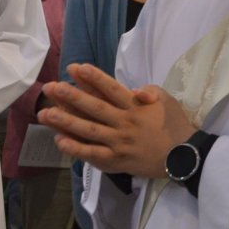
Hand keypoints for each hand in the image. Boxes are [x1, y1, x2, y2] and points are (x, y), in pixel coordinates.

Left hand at [38, 63, 195, 177]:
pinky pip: (92, 154)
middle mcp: (125, 123)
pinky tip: (59, 140)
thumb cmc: (173, 124)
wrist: (183, 155)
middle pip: (95, 108)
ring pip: (89, 130)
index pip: (112, 89)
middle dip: (72, 96)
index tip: (75, 68)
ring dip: (66, 121)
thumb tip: (135, 90)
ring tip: (46, 113)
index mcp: (137, 106)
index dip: (93, 78)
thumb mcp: (167, 100)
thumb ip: (150, 91)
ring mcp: (119, 143)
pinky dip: (76, 148)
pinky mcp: (116, 161)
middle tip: (52, 87)